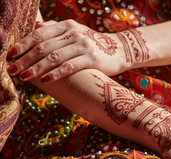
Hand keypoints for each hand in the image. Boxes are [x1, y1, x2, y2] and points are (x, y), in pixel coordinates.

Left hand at [7, 20, 129, 82]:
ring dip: (36, 68)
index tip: (11, 55)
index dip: (23, 44)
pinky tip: (45, 80)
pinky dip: (55, 74)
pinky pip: (69, 67)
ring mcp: (84, 45)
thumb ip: (56, 29)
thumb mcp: (76, 33)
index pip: (40, 34)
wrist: (120, 50)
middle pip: (43, 46)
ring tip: (24, 77)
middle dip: (25, 59)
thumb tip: (37, 26)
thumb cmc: (94, 44)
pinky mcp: (92, 58)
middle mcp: (74, 33)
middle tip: (12, 69)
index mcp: (67, 25)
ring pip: (54, 57)